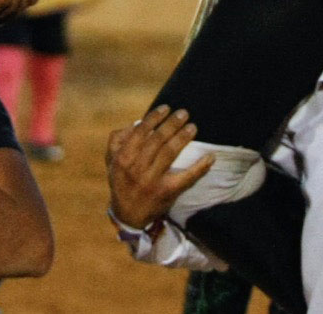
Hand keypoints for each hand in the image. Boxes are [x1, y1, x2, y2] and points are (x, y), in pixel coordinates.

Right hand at [105, 105, 211, 229]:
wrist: (128, 215)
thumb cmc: (122, 181)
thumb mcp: (111, 161)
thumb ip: (118, 140)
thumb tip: (136, 123)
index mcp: (122, 158)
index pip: (140, 132)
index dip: (154, 118)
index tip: (166, 108)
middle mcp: (136, 168)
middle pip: (157, 139)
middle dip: (172, 123)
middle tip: (184, 113)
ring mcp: (152, 180)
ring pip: (170, 153)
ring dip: (183, 137)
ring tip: (192, 127)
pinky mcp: (167, 192)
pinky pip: (186, 177)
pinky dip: (200, 166)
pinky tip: (210, 156)